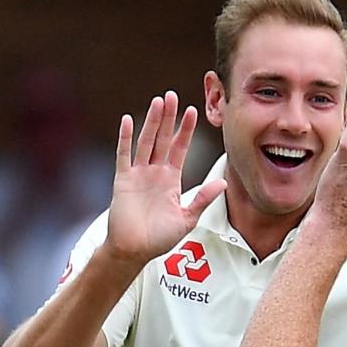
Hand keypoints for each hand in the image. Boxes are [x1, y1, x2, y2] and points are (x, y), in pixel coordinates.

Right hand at [105, 91, 226, 265]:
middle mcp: (155, 173)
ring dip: (151, 122)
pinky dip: (126, 138)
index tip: (193, 111)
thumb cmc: (159, 238)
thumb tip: (223, 182)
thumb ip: (203, 198)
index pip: (180, 148)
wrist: (134, 251)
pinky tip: (128, 120)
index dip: (186, 130)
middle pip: (163, 139)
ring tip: (158, 101)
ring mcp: (138, 175)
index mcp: (171, 180)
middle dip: (168, 118)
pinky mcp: (123, 181)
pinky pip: (124, 156)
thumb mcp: (187, 218)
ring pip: (146, 142)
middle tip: (173, 95)